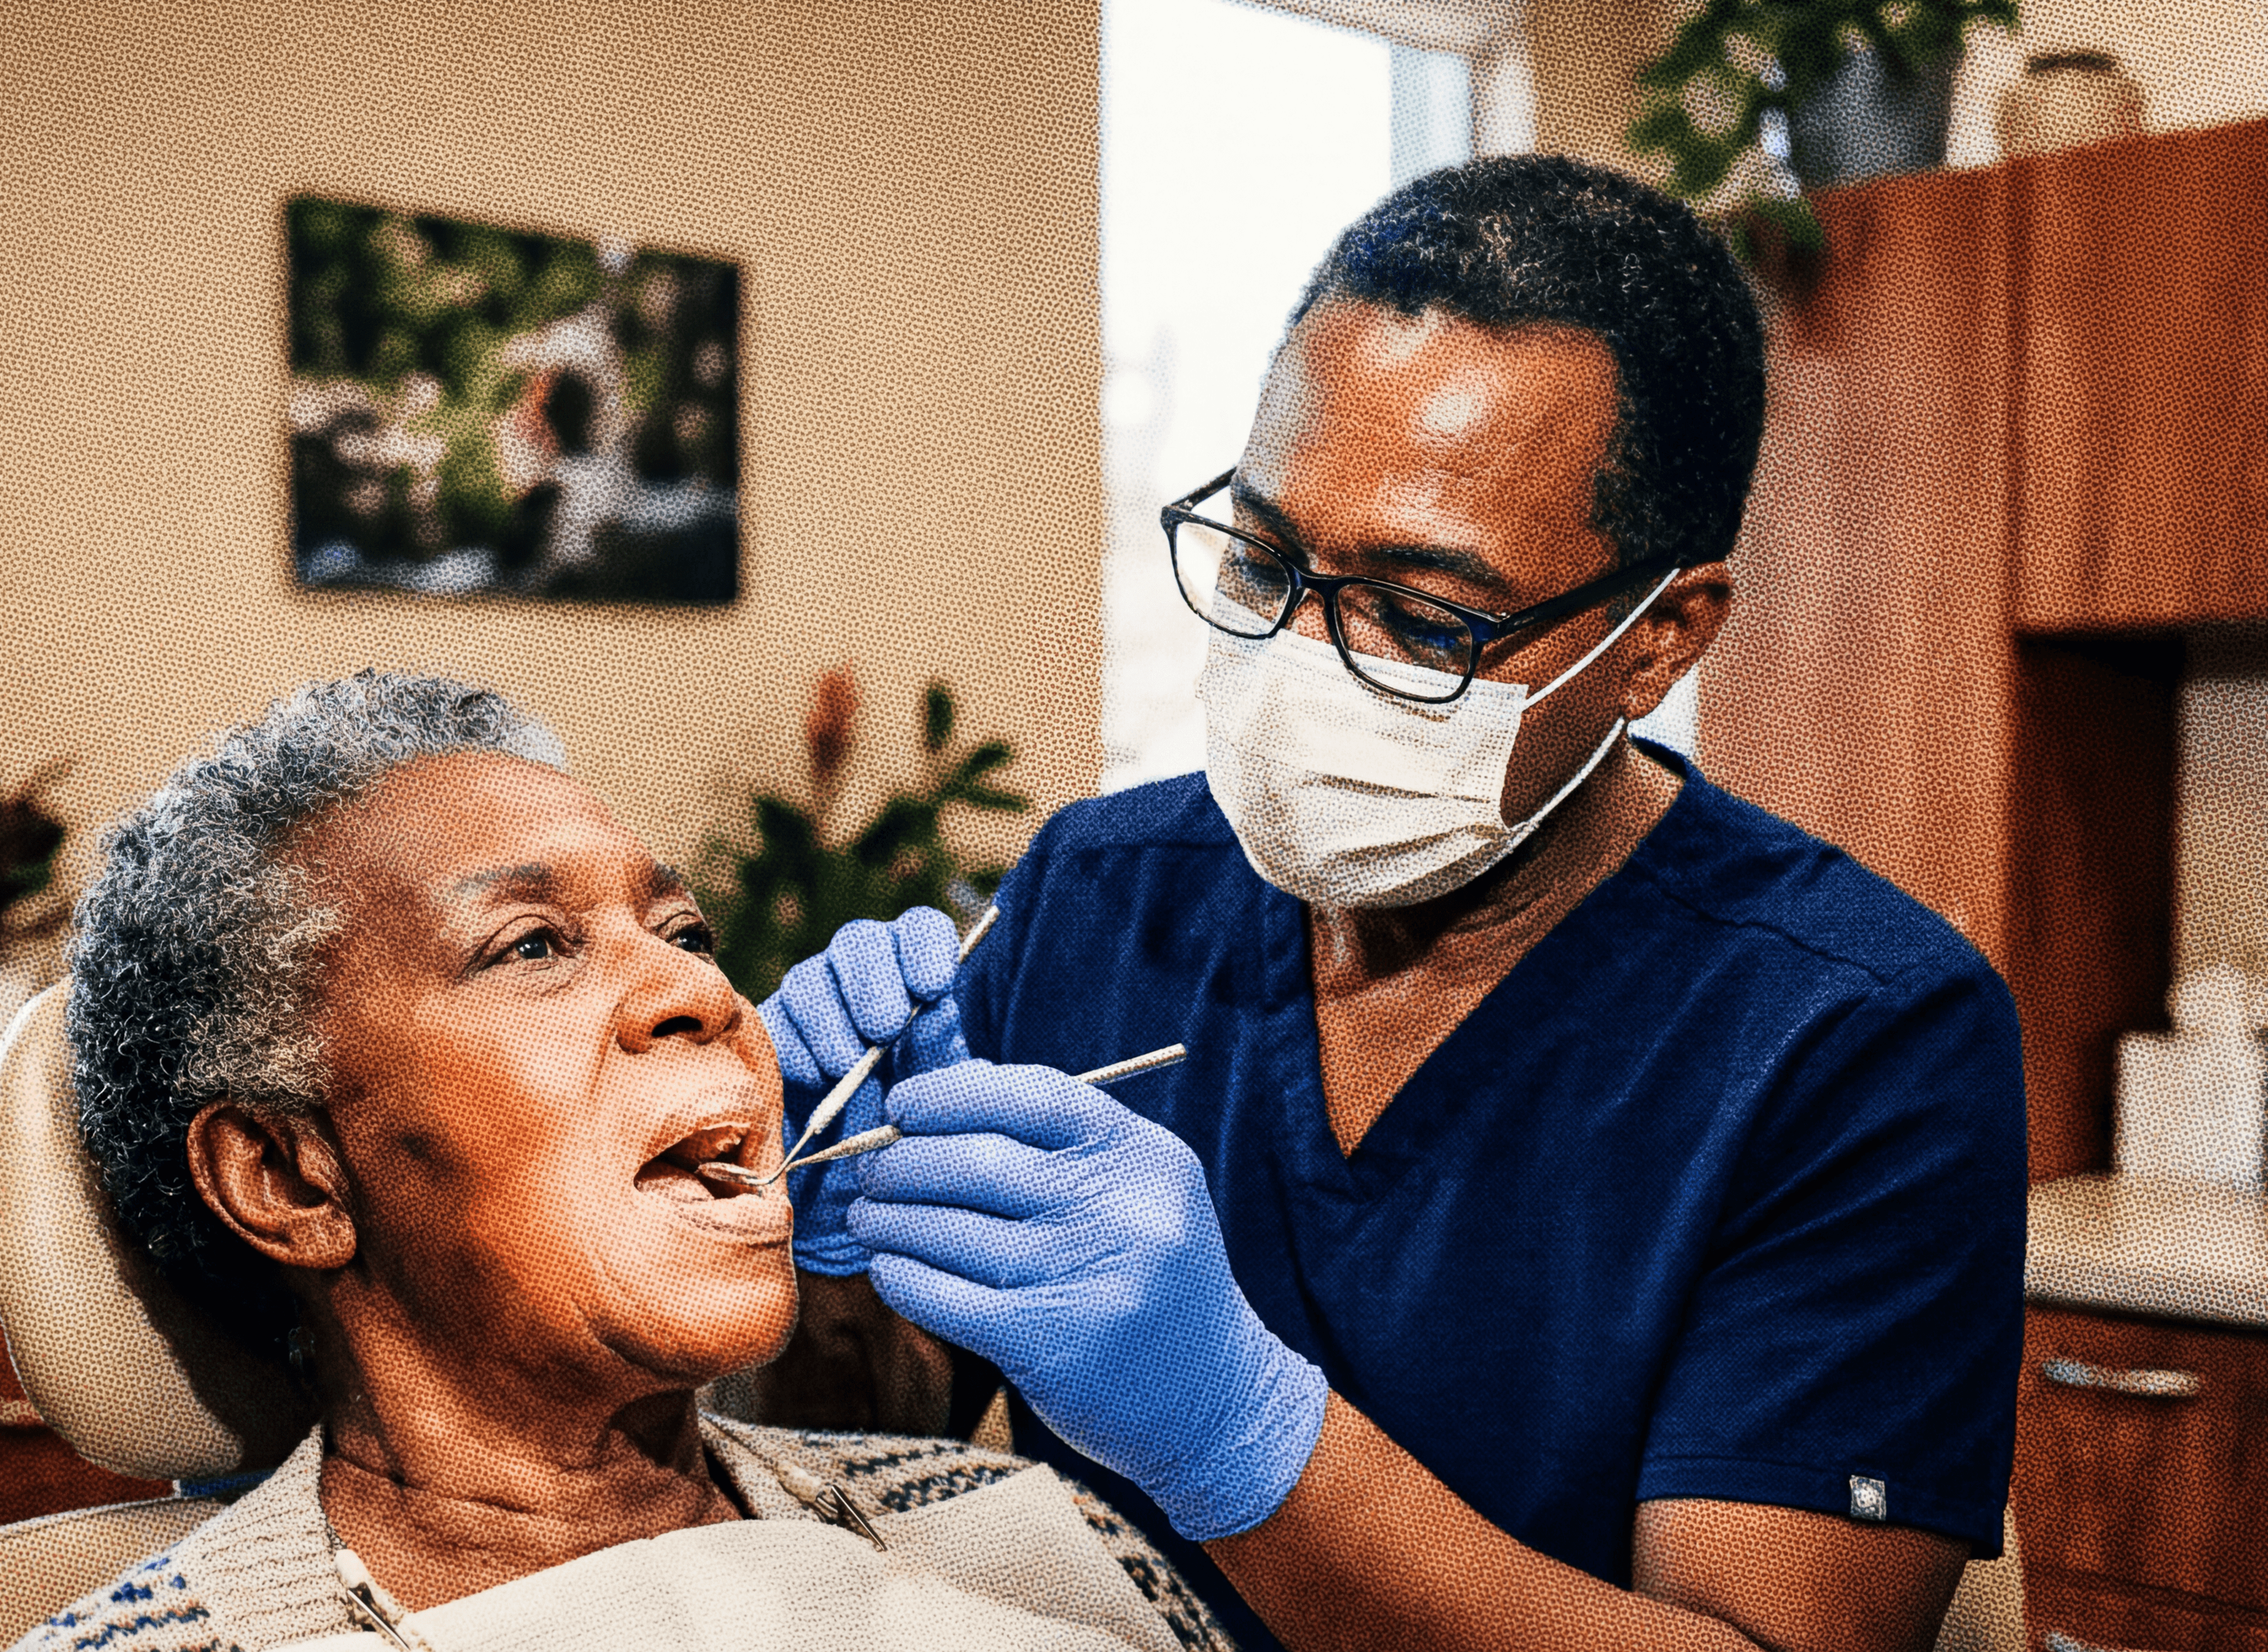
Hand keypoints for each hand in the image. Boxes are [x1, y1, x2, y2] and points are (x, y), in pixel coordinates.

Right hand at [756, 909, 967, 1274]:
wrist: (849, 1222)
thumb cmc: (906, 1159)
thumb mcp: (937, 1112)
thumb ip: (939, 1060)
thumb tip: (938, 1004)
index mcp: (913, 992)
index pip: (919, 933)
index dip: (925, 944)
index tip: (934, 986)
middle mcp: (858, 992)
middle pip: (860, 942)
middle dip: (874, 977)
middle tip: (886, 1029)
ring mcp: (807, 1017)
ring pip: (811, 976)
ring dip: (832, 1017)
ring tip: (847, 1067)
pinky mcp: (764, 1049)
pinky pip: (767, 1022)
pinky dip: (792, 1045)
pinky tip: (812, 1078)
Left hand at [849, 1061, 1327, 1541]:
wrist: (1212, 1397)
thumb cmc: (1153, 1274)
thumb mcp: (1138, 1188)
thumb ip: (1057, 1140)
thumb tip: (942, 1096)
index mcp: (1142, 1155)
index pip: (1030, 1094)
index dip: (950, 1093)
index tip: (903, 1105)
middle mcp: (1117, 1208)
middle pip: (974, 1159)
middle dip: (900, 1158)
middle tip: (868, 1164)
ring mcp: (1082, 1276)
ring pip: (946, 1228)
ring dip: (887, 1216)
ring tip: (866, 1213)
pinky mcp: (1045, 1343)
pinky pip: (941, 1295)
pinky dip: (899, 1276)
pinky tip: (887, 1266)